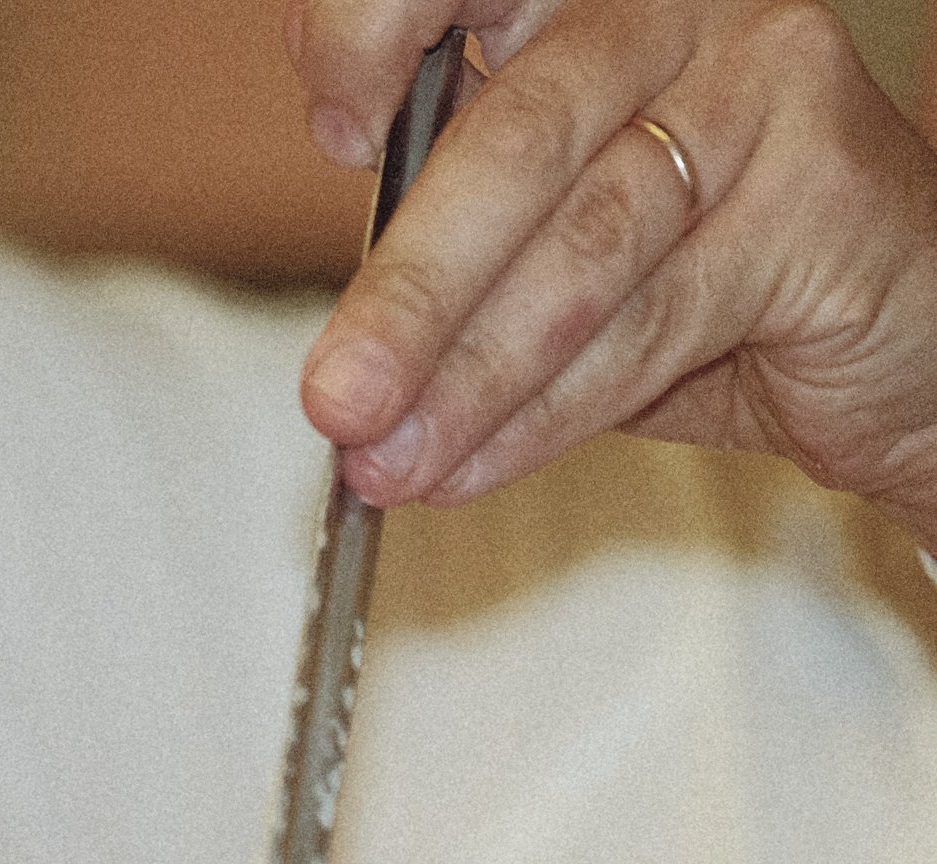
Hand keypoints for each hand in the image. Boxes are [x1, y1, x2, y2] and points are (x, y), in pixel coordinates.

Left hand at [290, 0, 936, 553]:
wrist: (886, 331)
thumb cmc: (704, 278)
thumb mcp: (546, 247)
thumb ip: (453, 255)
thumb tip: (342, 359)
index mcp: (580, 1)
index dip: (377, 34)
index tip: (335, 131)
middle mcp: (674, 11)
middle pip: (513, 138)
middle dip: (407, 291)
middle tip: (335, 400)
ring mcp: (760, 84)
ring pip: (580, 247)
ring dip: (467, 379)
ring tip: (392, 462)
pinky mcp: (821, 187)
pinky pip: (652, 321)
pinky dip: (545, 414)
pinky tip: (475, 464)